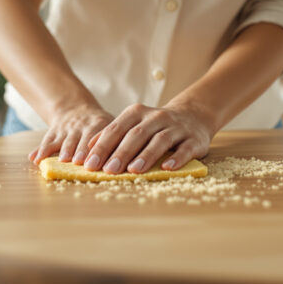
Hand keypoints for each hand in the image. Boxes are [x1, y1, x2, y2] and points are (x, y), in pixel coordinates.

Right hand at [30, 104, 113, 165]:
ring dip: (64, 150)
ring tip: (63, 160)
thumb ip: (116, 141)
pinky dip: (41, 151)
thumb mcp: (110, 124)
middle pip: (82, 138)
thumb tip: (127, 159)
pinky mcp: (54, 132)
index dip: (97, 147)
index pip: (99, 135)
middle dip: (81, 150)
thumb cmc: (99, 125)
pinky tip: (36, 160)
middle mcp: (83, 125)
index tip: (97, 159)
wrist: (76, 108)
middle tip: (80, 162)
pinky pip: (47, 141)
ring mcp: (67, 128)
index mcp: (99, 123)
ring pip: (65, 140)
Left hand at [84, 102, 215, 173]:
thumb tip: (88, 149)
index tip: (90, 163)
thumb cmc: (155, 126)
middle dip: (122, 152)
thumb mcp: (133, 124)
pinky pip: (185, 149)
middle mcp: (157, 117)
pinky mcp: (194, 140)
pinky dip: (176, 158)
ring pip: (160, 141)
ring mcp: (176, 128)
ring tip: (134, 170)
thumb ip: (112, 134)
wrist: (193, 116)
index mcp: (137, 113)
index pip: (117, 128)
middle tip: (109, 170)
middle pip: (137, 134)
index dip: (103, 146)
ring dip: (146, 155)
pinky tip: (167, 168)